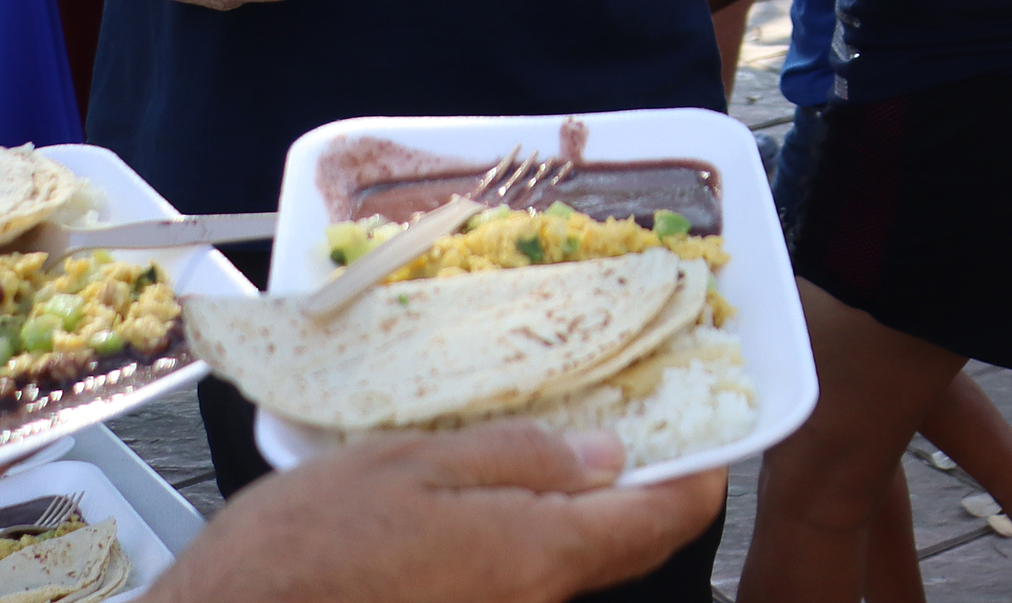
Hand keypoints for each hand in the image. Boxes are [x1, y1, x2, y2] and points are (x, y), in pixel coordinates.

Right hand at [144, 423, 724, 602]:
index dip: (697, 476)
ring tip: (538, 452)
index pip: (662, 524)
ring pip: (561, 566)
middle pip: (616, 550)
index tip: (706, 435)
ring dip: (565, 515)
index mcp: (539, 555)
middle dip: (629, 492)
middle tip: (616, 427)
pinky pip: (514, 583)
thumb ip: (522, 458)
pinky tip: (478, 506)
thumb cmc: (305, 546)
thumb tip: (608, 458)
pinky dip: (517, 540)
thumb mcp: (417, 462)